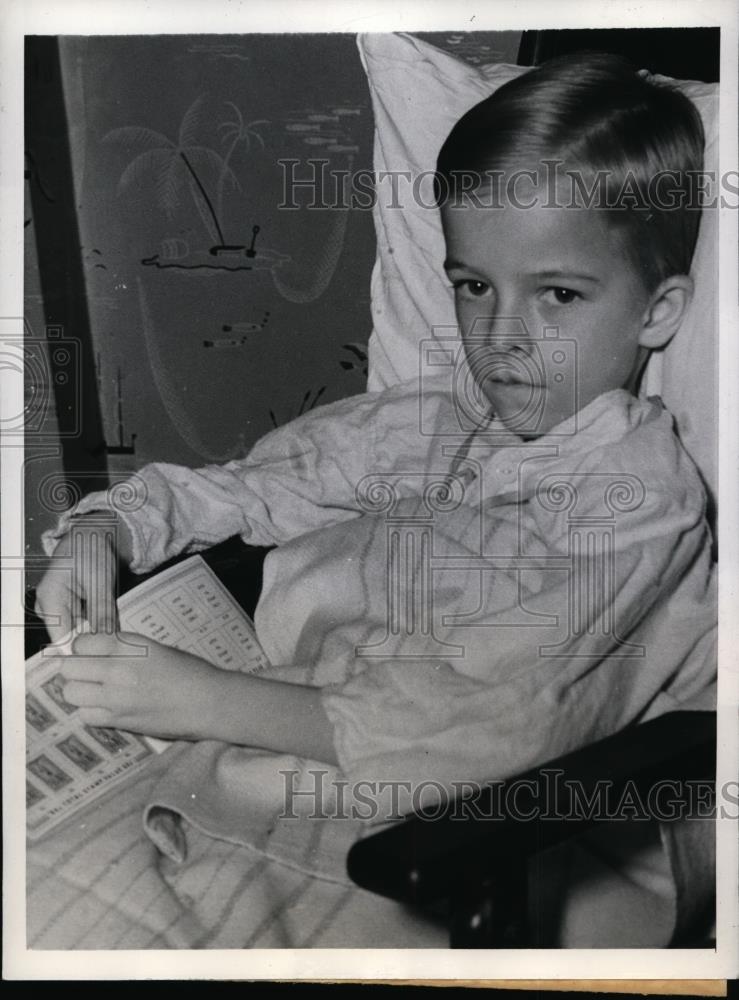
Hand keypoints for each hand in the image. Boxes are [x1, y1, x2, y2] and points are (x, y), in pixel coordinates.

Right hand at [35, 515, 132, 642]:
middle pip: (70, 637)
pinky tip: (113, 628)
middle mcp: (50, 606)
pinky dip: (98, 626)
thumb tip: (107, 641)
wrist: (93, 533)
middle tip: (118, 650)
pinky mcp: (70, 607)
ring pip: (79, 632)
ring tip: (118, 638)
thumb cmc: (91, 548)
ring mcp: (60, 607)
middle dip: (94, 644)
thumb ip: (103, 613)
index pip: (61, 639)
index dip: (82, 652)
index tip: (104, 661)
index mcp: (51, 598)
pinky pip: (84, 623)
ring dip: (98, 635)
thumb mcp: (100, 581)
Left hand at [59, 631, 223, 740]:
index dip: (83, 648)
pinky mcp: (119, 720)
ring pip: (71, 693)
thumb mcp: (155, 648)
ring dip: (79, 691)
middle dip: (75, 668)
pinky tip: (105, 707)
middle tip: (88, 672)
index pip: (81, 643)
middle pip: (69, 668)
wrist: (208, 702)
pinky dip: (90, 711)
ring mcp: (115, 697)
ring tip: (94, 690)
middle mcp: (117, 669)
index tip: (91, 652)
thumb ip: (125, 648)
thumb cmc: (189, 671)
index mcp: (128, 646)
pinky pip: (86, 716)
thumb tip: (98, 651)